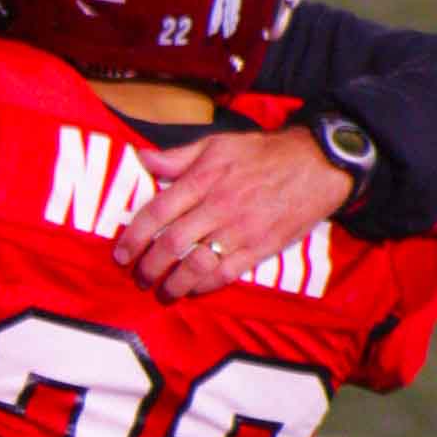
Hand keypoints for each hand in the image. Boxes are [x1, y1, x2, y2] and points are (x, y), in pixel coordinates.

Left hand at [114, 127, 351, 299]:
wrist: (316, 165)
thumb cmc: (263, 153)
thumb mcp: (217, 143)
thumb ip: (178, 156)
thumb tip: (142, 158)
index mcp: (203, 179)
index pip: (157, 211)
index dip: (133, 236)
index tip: (120, 254)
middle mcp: (217, 206)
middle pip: (171, 243)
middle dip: (149, 266)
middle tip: (138, 278)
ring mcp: (240, 230)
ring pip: (196, 264)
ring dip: (174, 283)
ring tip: (162, 292)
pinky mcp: (260, 247)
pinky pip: (226, 274)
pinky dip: (205, 286)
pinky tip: (193, 290)